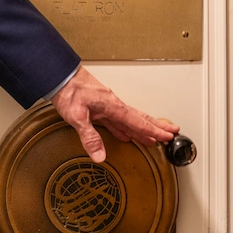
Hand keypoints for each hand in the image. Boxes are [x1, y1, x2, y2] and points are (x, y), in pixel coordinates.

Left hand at [51, 65, 179, 162]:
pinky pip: (119, 119)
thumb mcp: (77, 117)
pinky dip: (127, 127)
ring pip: (131, 118)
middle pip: (140, 118)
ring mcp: (108, 105)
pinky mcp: (100, 106)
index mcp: (113, 107)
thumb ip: (90, 137)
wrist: (60, 76)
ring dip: (144, 127)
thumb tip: (100, 156)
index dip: (153, 131)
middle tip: (172, 133)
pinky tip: (126, 134)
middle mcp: (114, 105)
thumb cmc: (68, 92)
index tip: (166, 137)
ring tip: (154, 136)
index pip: (138, 122)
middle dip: (157, 126)